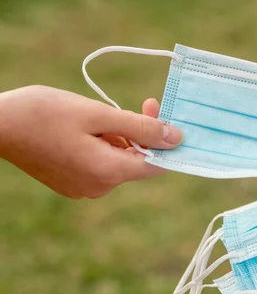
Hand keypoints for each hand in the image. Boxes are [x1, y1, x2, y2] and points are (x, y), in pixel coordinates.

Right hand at [0, 85, 182, 198]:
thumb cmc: (44, 113)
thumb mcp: (97, 113)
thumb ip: (141, 127)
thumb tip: (176, 138)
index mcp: (108, 172)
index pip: (158, 166)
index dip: (169, 143)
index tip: (170, 118)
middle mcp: (100, 187)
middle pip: (138, 161)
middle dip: (145, 133)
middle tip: (145, 104)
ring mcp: (85, 188)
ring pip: (120, 161)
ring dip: (123, 138)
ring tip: (104, 116)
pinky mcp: (73, 184)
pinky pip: (102, 165)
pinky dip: (106, 146)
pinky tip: (91, 128)